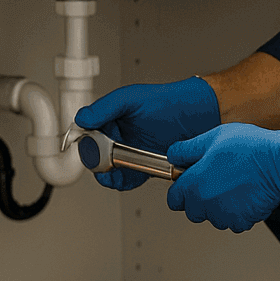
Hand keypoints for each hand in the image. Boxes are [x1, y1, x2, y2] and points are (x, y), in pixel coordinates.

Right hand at [75, 78, 219, 189]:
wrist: (198, 116)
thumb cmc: (167, 102)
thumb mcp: (131, 98)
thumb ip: (105, 107)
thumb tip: (82, 119)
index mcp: (111, 119)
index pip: (87, 135)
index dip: (85, 144)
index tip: (89, 149)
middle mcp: (119, 137)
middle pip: (95, 156)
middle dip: (95, 162)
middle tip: (103, 161)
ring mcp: (130, 153)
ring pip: (109, 171)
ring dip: (107, 175)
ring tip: (113, 170)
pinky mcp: (144, 167)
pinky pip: (127, 180)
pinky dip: (122, 182)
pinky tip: (124, 177)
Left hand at [165, 123, 279, 231]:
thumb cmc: (249, 149)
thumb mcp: (212, 137)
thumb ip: (186, 149)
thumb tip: (174, 155)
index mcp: (194, 185)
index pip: (173, 199)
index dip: (180, 189)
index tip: (188, 182)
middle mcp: (206, 204)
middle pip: (193, 211)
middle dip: (200, 199)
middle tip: (216, 179)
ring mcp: (224, 216)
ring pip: (214, 216)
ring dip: (219, 206)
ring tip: (234, 184)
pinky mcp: (242, 222)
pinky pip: (233, 221)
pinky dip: (237, 212)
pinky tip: (245, 194)